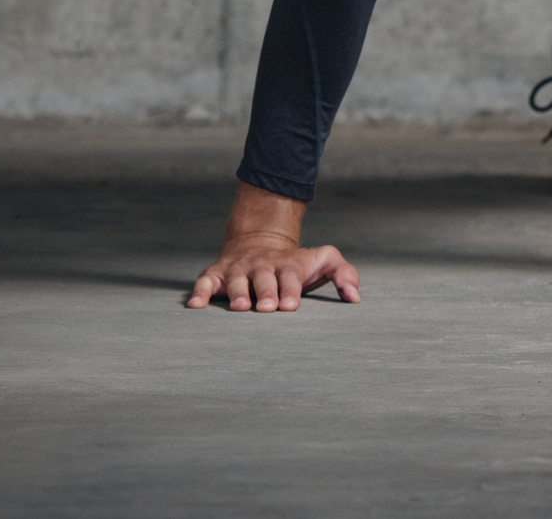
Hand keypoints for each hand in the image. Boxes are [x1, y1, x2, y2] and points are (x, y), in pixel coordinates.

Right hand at [186, 180, 359, 311]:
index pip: (291, 277)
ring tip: (240, 308)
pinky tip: (196, 306)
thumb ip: (344, 273)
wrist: (259, 242)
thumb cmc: (295, 263)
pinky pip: (206, 282)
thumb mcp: (324, 260)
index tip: (291, 305)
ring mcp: (238, 269)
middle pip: (264, 278)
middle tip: (267, 308)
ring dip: (238, 293)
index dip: (290, 290)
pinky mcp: (217, 274)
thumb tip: (355, 297)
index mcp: (288, 265)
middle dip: (266, 292)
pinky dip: (200, 292)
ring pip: (237, 280)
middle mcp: (262, 265)